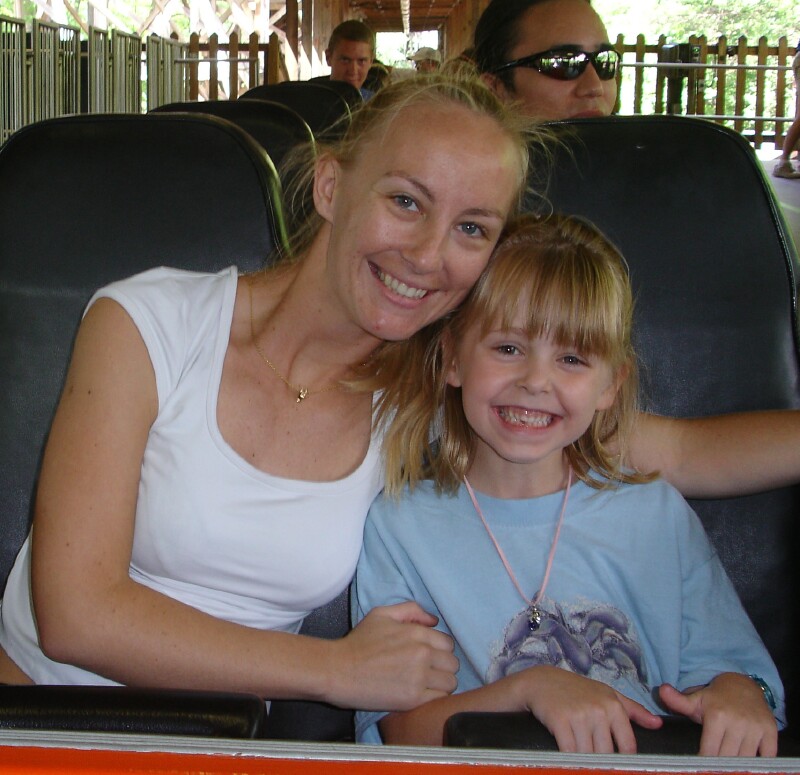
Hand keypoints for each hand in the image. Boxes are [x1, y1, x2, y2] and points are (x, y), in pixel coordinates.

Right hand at [331, 602, 457, 710]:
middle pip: (452, 663)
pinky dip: (434, 697)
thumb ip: (411, 610)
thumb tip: (434, 620)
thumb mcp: (382, 614)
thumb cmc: (359, 642)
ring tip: (425, 683)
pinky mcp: (413, 699)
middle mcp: (422, 654)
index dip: (439, 649)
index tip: (428, 655)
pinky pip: (440, 698)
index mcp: (416, 633)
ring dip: (441, 683)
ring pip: (450, 682)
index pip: (448, 643)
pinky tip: (420, 693)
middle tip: (427, 670)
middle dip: (442, 666)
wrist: (338, 670)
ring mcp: (419, 678)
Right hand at [513, 666, 662, 753]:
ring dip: (583, 763)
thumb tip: (657, 725)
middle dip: (600, 763)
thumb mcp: (606, 694)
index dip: (622, 762)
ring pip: (589, 756)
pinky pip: (570, 753)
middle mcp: (599, 710)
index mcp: (614, 705)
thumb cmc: (576, 690)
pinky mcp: (560, 721)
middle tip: (594, 764)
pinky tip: (568, 760)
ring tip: (581, 762)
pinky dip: (569, 761)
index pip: (627, 747)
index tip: (615, 768)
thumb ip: (634, 710)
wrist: (541, 682)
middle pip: (606, 755)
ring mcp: (579, 716)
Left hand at [658, 674, 777, 755]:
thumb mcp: (695, 699)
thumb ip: (678, 701)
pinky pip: (767, 757)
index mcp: (716, 716)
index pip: (709, 751)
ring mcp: (755, 727)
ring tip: (728, 767)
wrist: (743, 685)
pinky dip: (758, 764)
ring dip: (738, 766)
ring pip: (746, 760)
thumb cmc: (716, 698)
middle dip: (720, 766)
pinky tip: (747, 763)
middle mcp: (737, 721)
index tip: (700, 767)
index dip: (705, 762)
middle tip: (713, 768)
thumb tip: (661, 690)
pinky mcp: (770, 731)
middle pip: (727, 758)